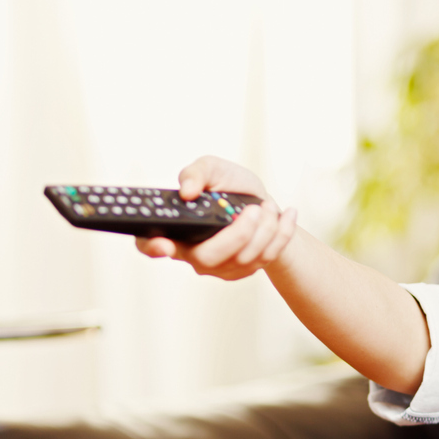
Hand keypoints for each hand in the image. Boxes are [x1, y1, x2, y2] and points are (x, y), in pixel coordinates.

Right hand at [135, 156, 297, 280]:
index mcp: (175, 228)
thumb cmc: (228, 186)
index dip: (153, 247)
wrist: (259, 201)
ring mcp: (219, 266)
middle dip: (236, 235)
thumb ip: (196, 173)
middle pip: (207, 258)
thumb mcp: (212, 168)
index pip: (150, 244)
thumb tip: (188, 191)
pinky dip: (282, 234)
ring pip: (242, 259)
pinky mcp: (245, 270)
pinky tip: (288, 214)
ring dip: (264, 229)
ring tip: (267, 205)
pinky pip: (266, 258)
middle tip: (252, 211)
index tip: (164, 245)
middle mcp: (193, 252)